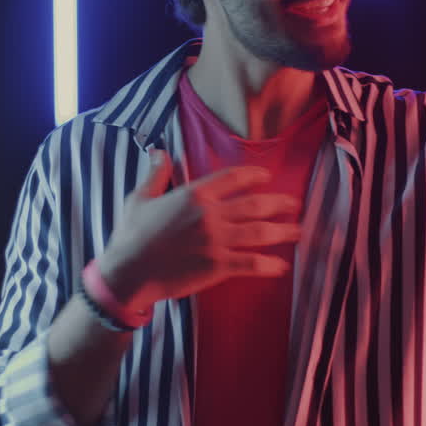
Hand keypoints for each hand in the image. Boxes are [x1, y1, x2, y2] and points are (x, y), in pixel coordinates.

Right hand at [98, 150, 300, 311]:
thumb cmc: (131, 235)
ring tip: (298, 230)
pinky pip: (251, 263)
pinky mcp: (217, 267)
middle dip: (279, 203)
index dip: (254, 175)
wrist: (128, 273)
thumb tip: (159, 152)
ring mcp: (217, 241)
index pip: (233, 178)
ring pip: (259, 233)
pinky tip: (281, 266)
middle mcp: (211, 215)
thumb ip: (156, 174)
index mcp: (194, 194)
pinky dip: (269, 265)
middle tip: (294, 203)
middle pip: (255, 205)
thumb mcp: (139, 198)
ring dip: (282, 231)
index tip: (267, 177)